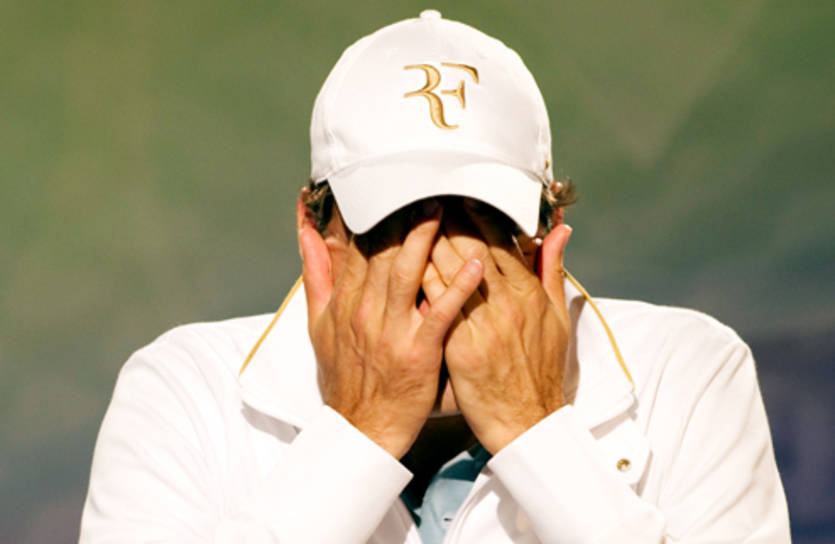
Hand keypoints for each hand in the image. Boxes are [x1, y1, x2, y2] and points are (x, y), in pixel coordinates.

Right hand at [297, 199, 483, 458]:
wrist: (359, 428)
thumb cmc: (344, 377)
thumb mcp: (317, 326)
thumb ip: (315, 276)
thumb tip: (307, 233)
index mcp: (344, 301)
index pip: (355, 246)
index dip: (369, 212)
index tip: (383, 181)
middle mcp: (365, 310)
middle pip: (382, 251)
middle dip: (401, 214)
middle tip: (423, 179)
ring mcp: (391, 331)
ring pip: (408, 273)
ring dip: (426, 238)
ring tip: (445, 206)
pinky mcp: (418, 352)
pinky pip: (440, 314)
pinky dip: (458, 288)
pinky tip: (477, 265)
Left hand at [422, 202, 571, 453]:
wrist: (530, 421)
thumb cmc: (543, 370)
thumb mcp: (557, 318)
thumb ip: (552, 270)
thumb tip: (560, 232)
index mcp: (529, 293)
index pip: (501, 240)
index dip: (478, 214)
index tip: (461, 192)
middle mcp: (507, 303)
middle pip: (471, 248)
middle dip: (447, 218)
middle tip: (425, 194)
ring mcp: (483, 325)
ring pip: (450, 271)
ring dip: (427, 241)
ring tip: (409, 216)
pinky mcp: (461, 347)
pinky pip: (437, 305)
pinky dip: (421, 280)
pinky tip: (403, 261)